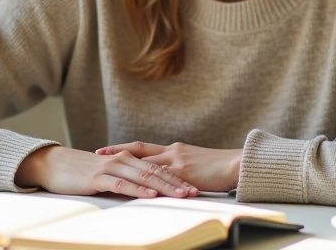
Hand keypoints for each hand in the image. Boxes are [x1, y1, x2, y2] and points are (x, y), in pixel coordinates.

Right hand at [15, 145, 198, 198]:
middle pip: (156, 171)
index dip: (177, 177)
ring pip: (143, 176)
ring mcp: (111, 167)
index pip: (158, 168)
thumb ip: (128, 179)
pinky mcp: (99, 177)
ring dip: (163, 186)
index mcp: (128, 158)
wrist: (55, 165)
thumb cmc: (82, 172)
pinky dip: (138, 189)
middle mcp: (123, 159)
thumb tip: (147, 191)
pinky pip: (122, 183)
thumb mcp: (109, 175)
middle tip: (194, 192)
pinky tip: (149, 194)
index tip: (194, 186)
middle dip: (177, 182)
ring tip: (180, 194)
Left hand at [96, 142, 241, 192]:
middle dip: (117, 153)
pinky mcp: (184, 173)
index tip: (107, 149)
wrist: (237, 164)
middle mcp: (172, 152)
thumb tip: (168, 175)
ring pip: (146, 165)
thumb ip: (180, 166)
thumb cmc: (220, 166)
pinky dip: (147, 184)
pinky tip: (134, 188)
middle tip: (98, 154)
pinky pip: (161, 179)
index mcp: (174, 149)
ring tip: (111, 172)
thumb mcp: (196, 162)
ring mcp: (177, 162)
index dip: (124, 148)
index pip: (143, 147)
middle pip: (139, 152)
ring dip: (128, 170)